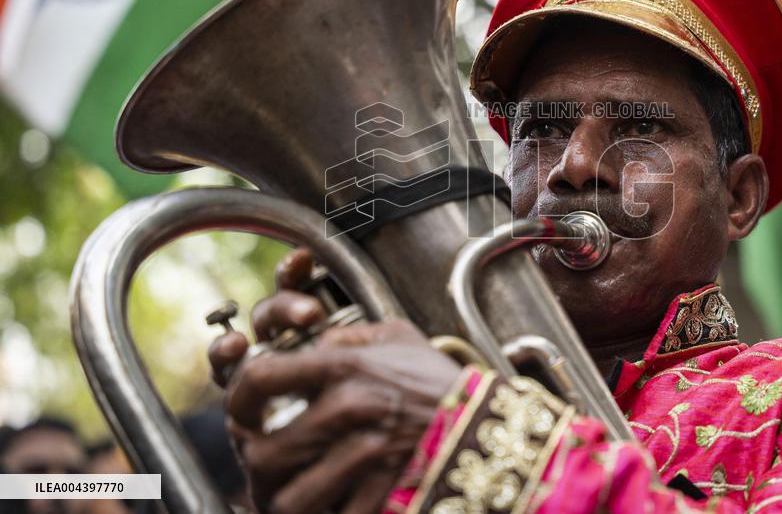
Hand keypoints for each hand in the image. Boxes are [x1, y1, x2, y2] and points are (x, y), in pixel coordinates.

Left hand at [208, 249, 461, 513]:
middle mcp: (347, 410)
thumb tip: (312, 344)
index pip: (258, 380)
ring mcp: (365, 457)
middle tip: (259, 463)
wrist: (494, 424)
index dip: (236, 399)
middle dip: (253, 465)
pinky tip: (323, 505)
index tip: (241, 411)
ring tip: (282, 494)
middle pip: (263, 453)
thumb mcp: (400, 337)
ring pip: (287, 499)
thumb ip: (350, 336)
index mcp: (344, 367)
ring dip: (277, 502)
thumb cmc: (442, 380)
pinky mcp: (382, 492)